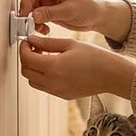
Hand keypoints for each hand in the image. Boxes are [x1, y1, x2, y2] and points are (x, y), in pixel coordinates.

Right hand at [18, 0, 104, 34]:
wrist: (97, 17)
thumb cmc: (89, 8)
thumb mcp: (70, 11)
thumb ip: (50, 13)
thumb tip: (32, 15)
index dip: (26, 2)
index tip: (25, 15)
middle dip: (28, 13)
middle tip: (29, 26)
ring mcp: (47, 0)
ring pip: (31, 9)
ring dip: (33, 21)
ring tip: (41, 29)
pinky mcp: (48, 9)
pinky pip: (36, 16)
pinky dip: (37, 24)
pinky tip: (45, 29)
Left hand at [19, 33, 135, 100]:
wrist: (111, 75)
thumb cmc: (95, 58)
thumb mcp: (69, 44)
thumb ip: (47, 43)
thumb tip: (31, 40)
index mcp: (53, 67)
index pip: (26, 58)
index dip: (23, 48)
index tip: (28, 41)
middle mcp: (52, 82)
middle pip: (26, 71)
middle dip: (26, 58)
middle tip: (34, 48)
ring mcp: (56, 91)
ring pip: (33, 81)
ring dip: (33, 69)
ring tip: (44, 57)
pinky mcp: (62, 95)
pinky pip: (44, 87)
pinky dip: (42, 77)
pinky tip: (54, 67)